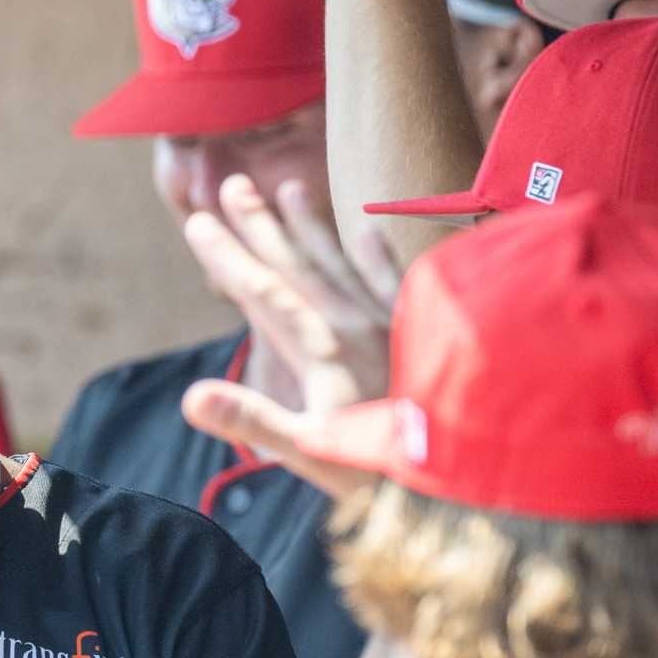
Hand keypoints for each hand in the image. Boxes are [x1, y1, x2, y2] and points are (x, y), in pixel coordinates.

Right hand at [179, 174, 398, 500]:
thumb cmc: (382, 471)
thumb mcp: (308, 451)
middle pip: (297, 265)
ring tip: (290, 189)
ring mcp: (389, 323)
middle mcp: (353, 323)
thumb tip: (191, 396)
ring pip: (342, 263)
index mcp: (321, 349)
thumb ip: (251, 419)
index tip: (198, 222)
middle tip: (233, 185)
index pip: (262, 291)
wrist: (465, 467)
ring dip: (312, 227)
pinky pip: (397, 282)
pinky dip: (381, 255)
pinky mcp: (425, 331)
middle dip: (260, 225)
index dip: (227, 256)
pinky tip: (370, 230)